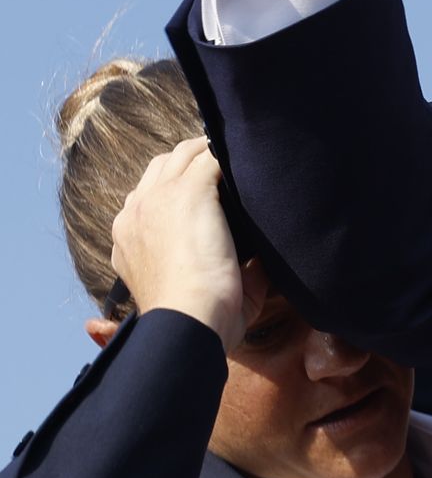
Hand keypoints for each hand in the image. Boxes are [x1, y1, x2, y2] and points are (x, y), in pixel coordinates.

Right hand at [110, 138, 266, 351]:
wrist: (188, 323)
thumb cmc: (196, 323)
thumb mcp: (197, 296)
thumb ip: (222, 271)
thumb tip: (256, 261)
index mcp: (130, 238)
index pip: (149, 195)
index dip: (178, 187)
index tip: (212, 191)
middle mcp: (136, 214)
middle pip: (162, 166)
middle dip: (193, 161)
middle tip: (230, 169)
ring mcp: (159, 199)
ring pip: (183, 155)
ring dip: (210, 153)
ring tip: (242, 159)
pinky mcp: (188, 192)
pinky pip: (210, 156)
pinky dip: (230, 156)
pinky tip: (253, 161)